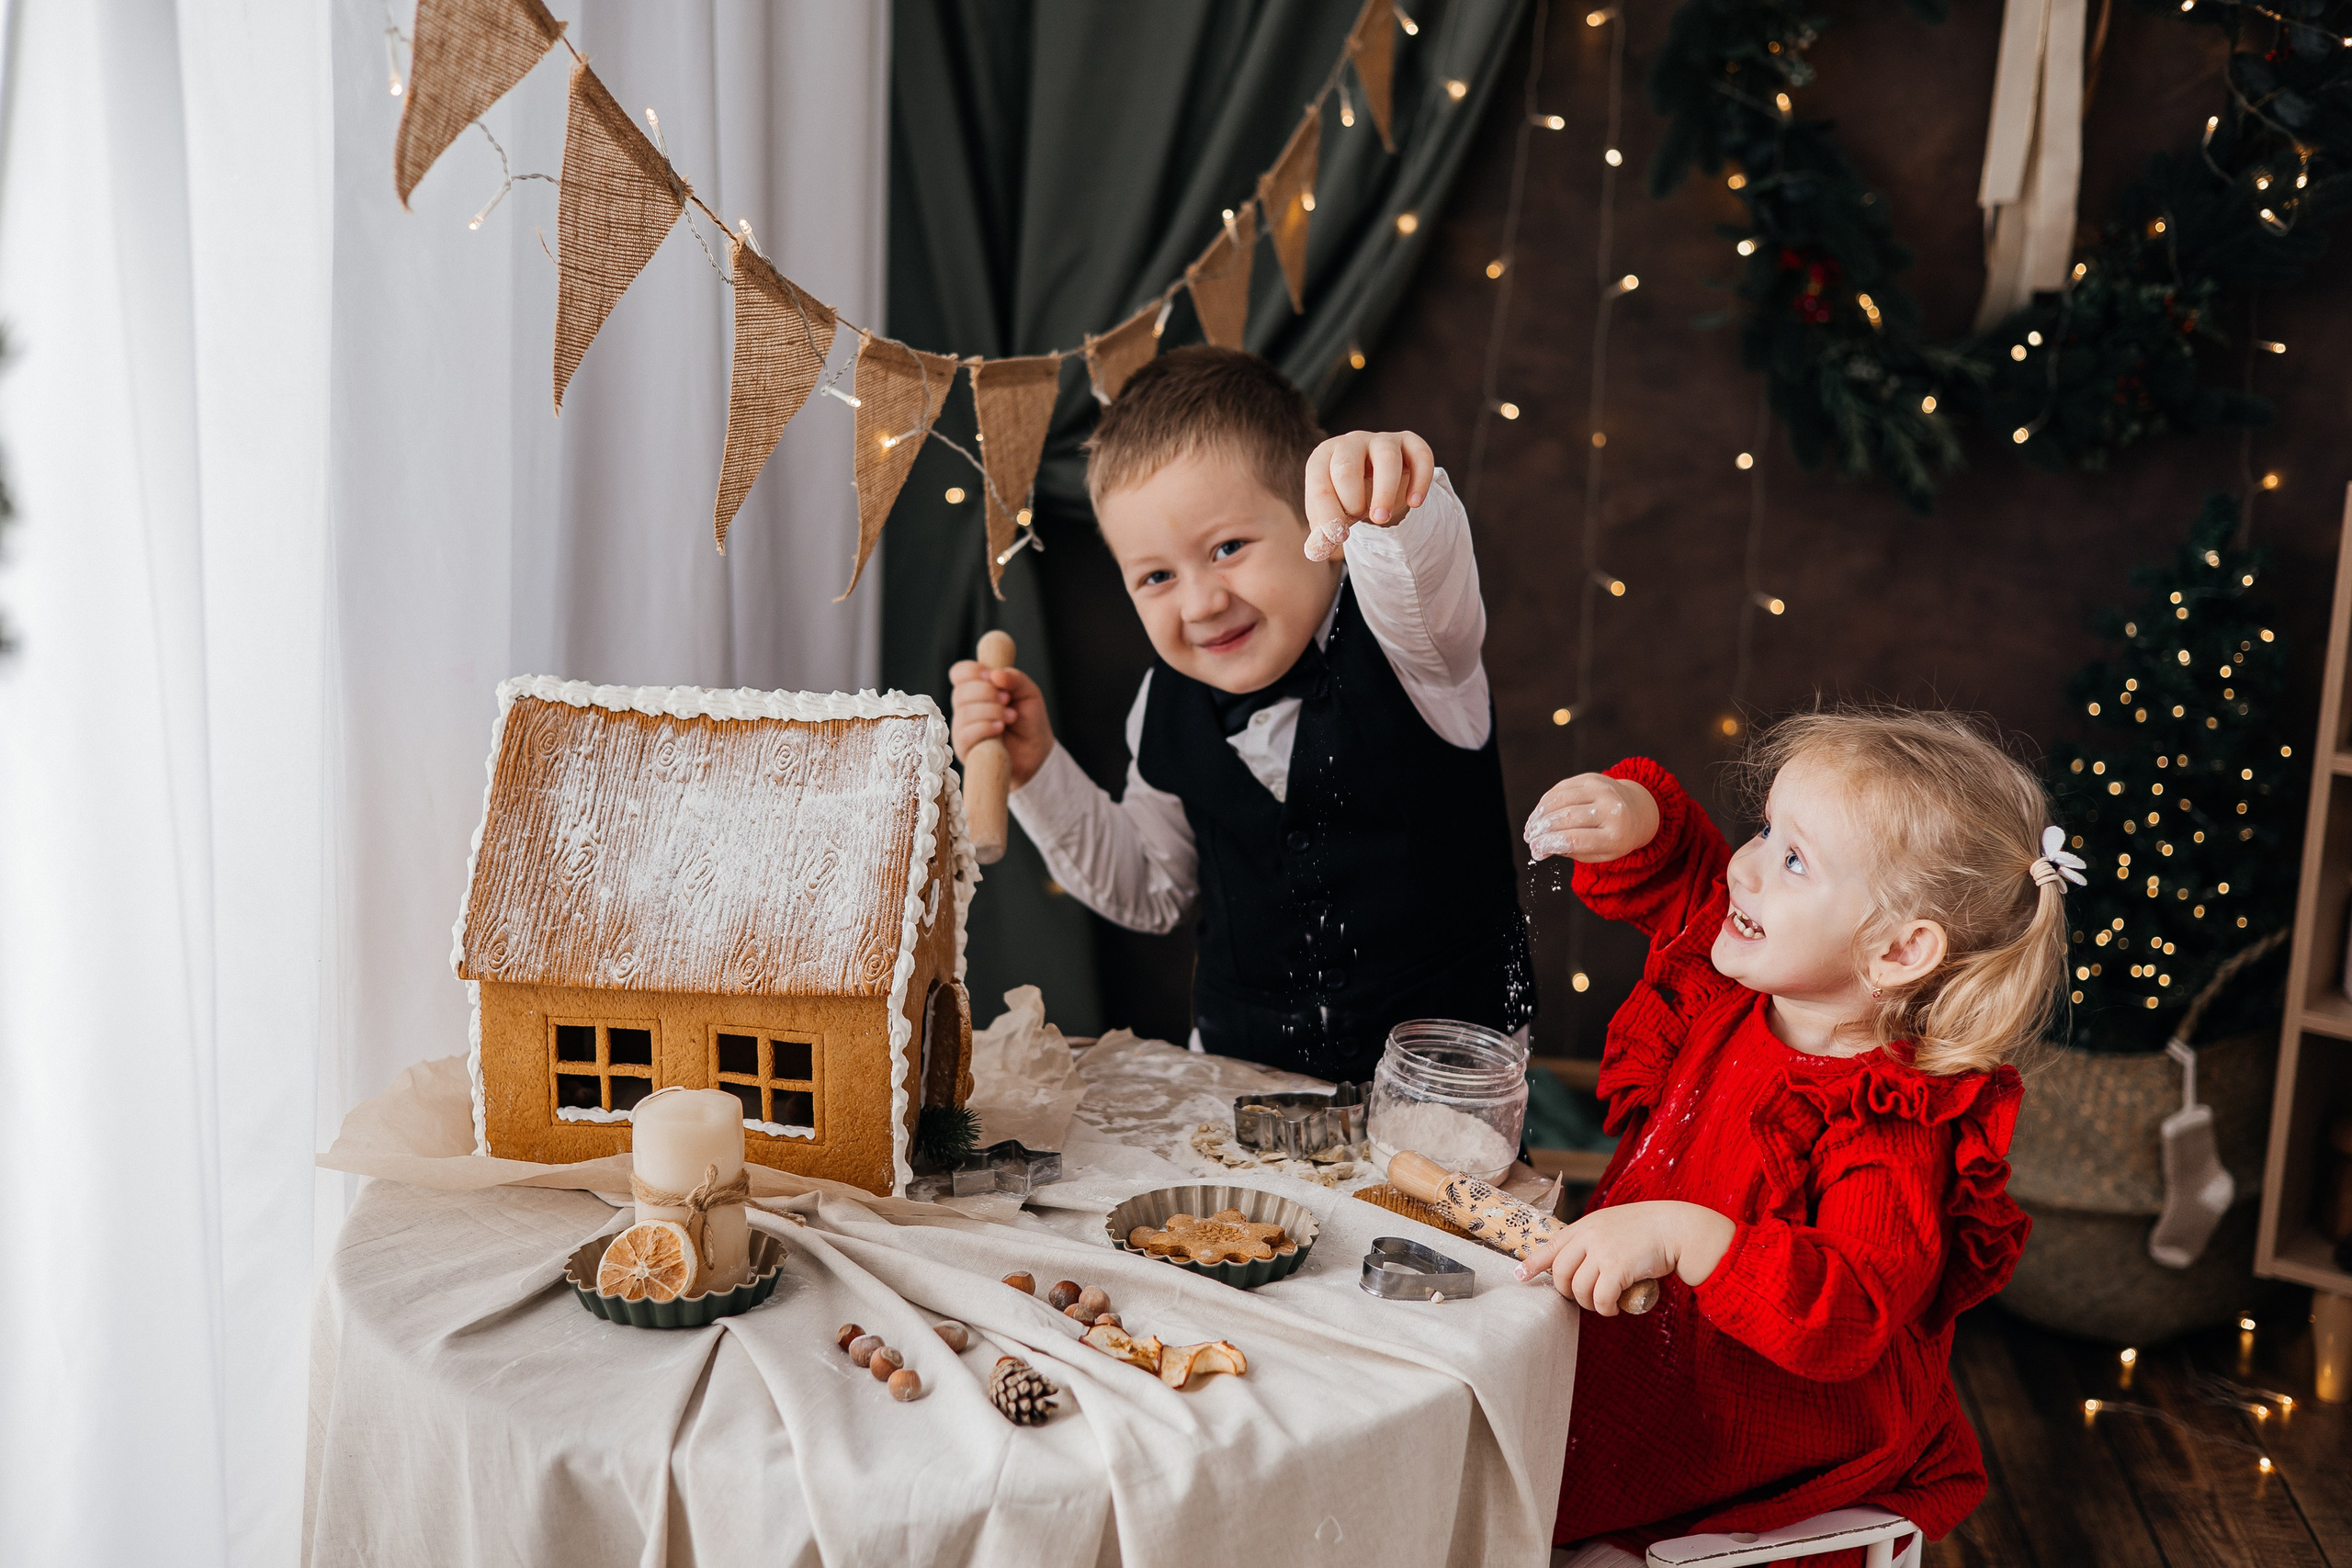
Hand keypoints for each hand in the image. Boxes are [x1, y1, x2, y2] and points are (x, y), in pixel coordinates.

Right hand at [948, 659, 1052, 788]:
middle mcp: (965, 706)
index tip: (991, 676)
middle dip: (987, 692)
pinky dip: (985, 727)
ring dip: (991, 711)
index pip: (959, 673)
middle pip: (961, 692)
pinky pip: (965, 734)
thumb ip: (1015, 678)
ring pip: (965, 712)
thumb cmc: (1029, 720)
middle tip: (1007, 699)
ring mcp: (962, 727)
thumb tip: (995, 674)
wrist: (1035, 752)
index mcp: (976, 688)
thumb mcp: (1029, 693)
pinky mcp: (964, 747)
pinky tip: (1000, 728)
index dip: (971, 671)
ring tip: (1011, 716)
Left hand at [1302, 429, 1435, 560]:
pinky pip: (1420, 455)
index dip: (1327, 514)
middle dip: (1352, 501)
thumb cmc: (1348, 496)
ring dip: (1384, 493)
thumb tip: (1317, 551)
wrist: (1375, 478)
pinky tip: (1414, 503)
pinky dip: (1420, 481)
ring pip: (1386, 458)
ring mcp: (1381, 440)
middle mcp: (1350, 443)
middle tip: (1360, 520)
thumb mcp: (1333, 514)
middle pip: (1346, 467)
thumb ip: (1323, 533)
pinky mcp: (1410, 443)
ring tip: (1381, 518)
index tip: (1338, 538)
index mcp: (1323, 457)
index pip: (1320, 483)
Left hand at [1514, 1200, 1735, 1312]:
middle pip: (1560, 1273)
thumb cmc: (1647, 1230)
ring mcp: (1603, 1251)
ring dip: (1589, 1304)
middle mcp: (1589, 1236)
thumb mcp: (1611, 1225)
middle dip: (1567, 1292)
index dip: (1533, 1263)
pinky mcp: (1618, 1267)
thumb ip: (1592, 1239)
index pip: (1551, 1245)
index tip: (1519, 1276)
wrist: (1676, 1228)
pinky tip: (1613, 1309)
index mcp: (1585, 1225)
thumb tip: (1577, 1264)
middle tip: (1583, 1298)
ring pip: (1579, 1289)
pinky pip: (1601, 1297)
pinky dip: (1605, 1308)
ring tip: (1603, 1303)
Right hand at [1524, 773, 1659, 862]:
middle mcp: (1612, 809)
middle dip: (1542, 829)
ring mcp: (1603, 790)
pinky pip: (1562, 788)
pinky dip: (1546, 801)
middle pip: (1566, 818)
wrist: (1637, 811)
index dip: (1549, 844)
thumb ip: (1570, 851)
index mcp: (1616, 835)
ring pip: (1561, 800)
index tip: (1535, 849)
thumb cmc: (1615, 837)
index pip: (1575, 839)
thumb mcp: (1599, 853)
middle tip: (1529, 839)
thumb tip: (1538, 849)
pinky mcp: (1592, 778)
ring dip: (1540, 814)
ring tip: (1531, 827)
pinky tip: (1539, 813)